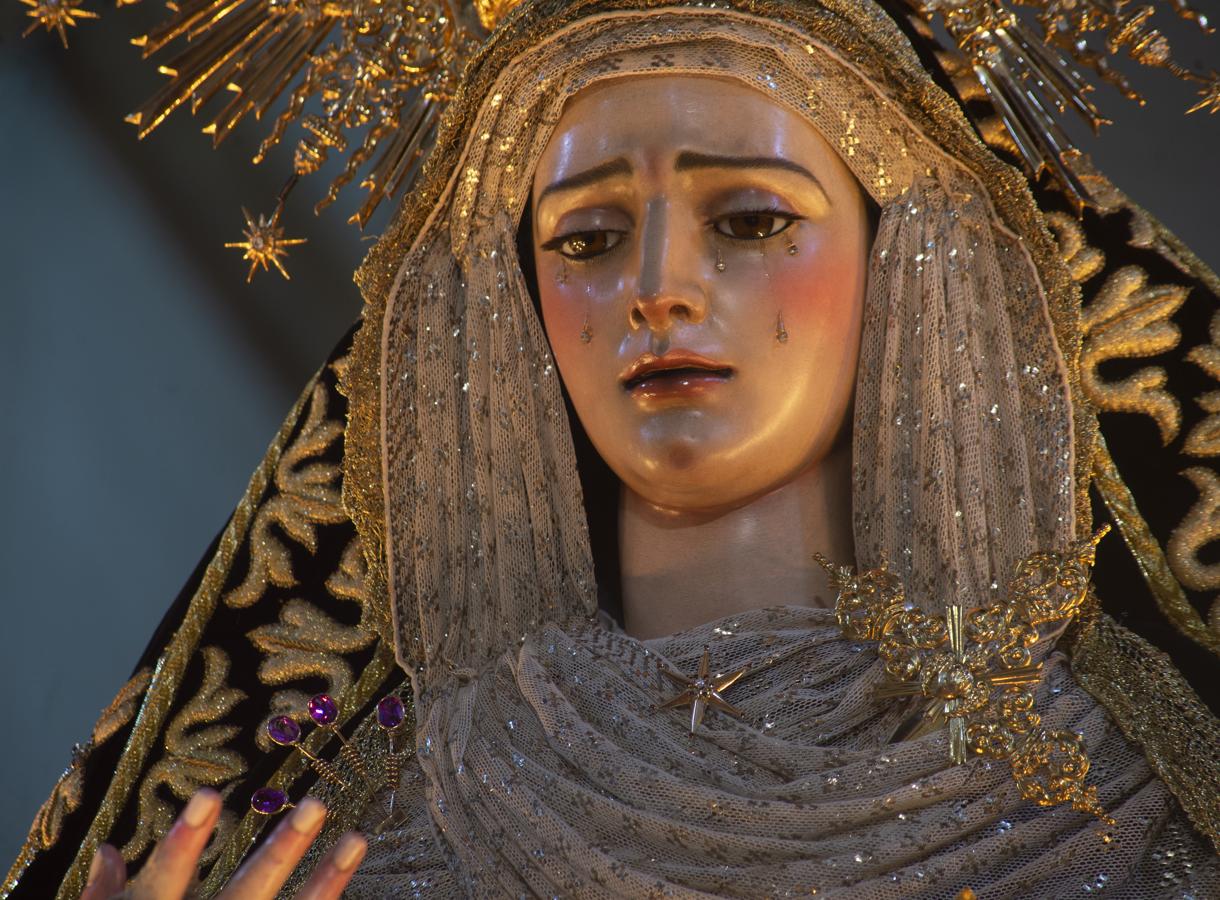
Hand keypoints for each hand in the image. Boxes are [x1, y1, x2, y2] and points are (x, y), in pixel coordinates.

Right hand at [80, 789, 365, 898]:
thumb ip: (101, 899)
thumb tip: (107, 853)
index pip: (165, 879)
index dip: (185, 843)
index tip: (209, 796)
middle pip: (248, 892)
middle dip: (283, 850)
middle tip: (316, 804)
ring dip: (327, 882)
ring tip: (357, 840)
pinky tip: (352, 888)